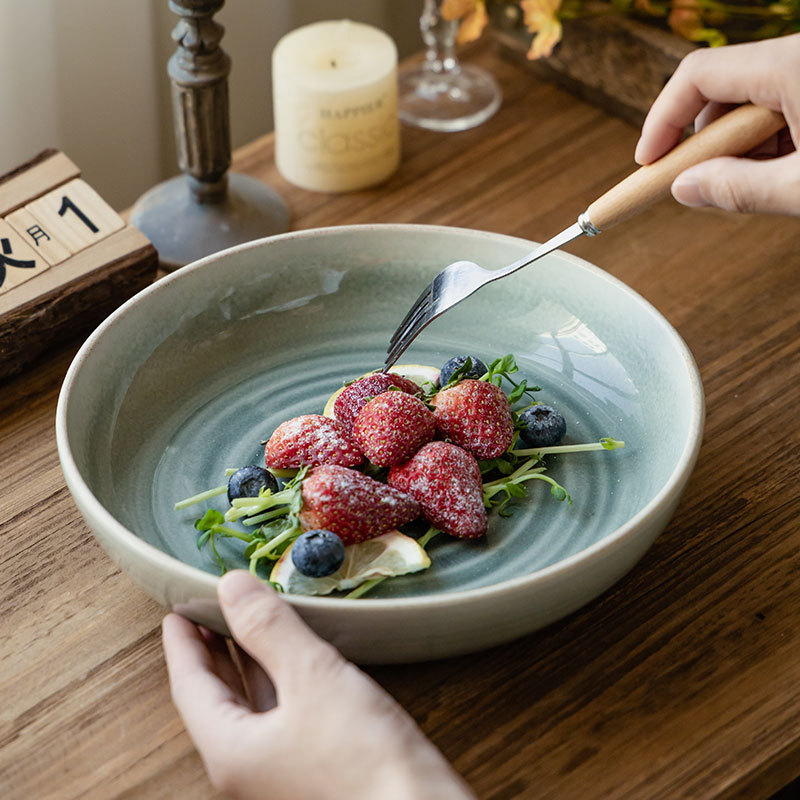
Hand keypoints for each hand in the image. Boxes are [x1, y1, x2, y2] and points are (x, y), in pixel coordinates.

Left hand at [162, 571, 474, 799]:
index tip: (177, 611)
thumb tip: (230, 586)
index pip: (190, 686)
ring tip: (244, 624)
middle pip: (216, 698)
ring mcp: (278, 771)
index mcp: (230, 751)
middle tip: (207, 612)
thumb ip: (269, 628)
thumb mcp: (311, 677)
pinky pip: (279, 715)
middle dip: (211, 652)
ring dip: (245, 663)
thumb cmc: (362, 756)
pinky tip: (292, 659)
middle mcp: (246, 767)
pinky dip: (277, 680)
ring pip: (250, 707)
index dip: (182, 644)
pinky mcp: (310, 769)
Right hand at [634, 35, 799, 214]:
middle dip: (705, 142)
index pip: (698, 75)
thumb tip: (685, 188)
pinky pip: (783, 102)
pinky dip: (771, 140)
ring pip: (752, 99)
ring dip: (740, 146)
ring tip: (764, 183)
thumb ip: (738, 189)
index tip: (648, 161)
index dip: (662, 120)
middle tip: (702, 184)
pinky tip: (787, 170)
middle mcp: (799, 55)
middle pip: (723, 88)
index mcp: (792, 65)